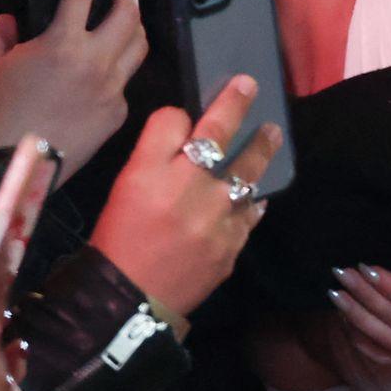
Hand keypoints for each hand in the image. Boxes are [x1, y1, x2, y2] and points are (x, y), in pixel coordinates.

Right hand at [0, 0, 147, 179]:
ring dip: (134, 26)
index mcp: (61, 43)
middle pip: (130, 13)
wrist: (18, 166)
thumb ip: (0, 32)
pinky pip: (126, 82)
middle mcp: (94, 62)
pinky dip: (117, 70)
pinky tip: (101, 74)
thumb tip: (12, 21)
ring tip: (123, 22)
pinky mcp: (118, 114)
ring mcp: (111, 89)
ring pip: (139, 45)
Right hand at [89, 76, 280, 313]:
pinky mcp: (231, 247)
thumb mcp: (124, 185)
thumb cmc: (118, 238)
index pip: (176, 122)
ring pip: (246, 175)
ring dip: (261, 151)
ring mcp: (216, 221)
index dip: (188, 112)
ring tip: (271, 135)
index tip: (221, 95)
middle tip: (252, 89)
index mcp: (154, 172)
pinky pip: (250, 215)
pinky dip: (254, 200)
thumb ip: (153, 150)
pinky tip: (257, 194)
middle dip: (239, 109)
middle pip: (220, 139)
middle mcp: (190, 190)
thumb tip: (185, 127)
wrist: (130, 301)